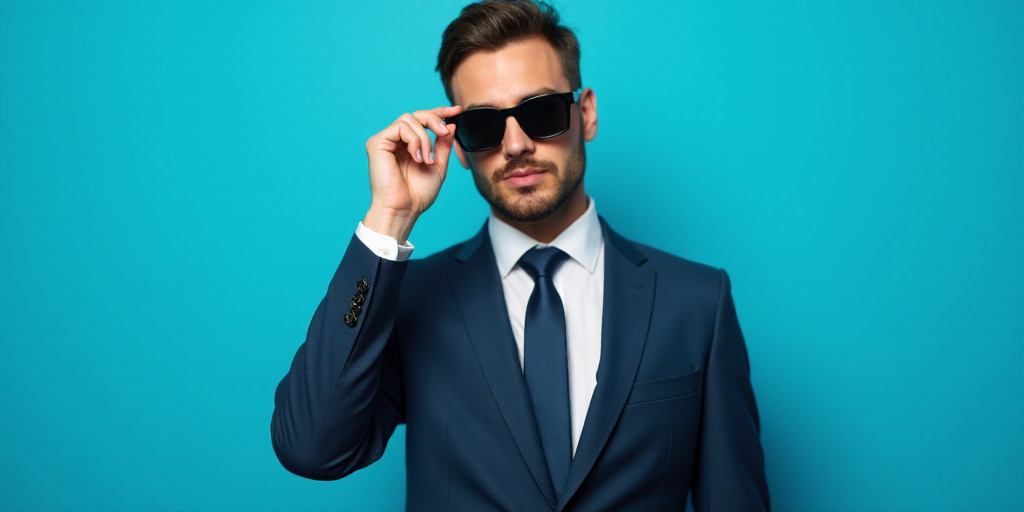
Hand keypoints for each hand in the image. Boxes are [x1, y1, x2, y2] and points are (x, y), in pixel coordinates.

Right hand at [363, 105, 462, 243]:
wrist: (404, 209)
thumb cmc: (418, 194)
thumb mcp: (437, 166)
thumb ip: (442, 146)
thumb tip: (450, 124)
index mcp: (408, 145)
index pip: (423, 121)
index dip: (439, 112)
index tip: (457, 110)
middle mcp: (395, 140)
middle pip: (416, 115)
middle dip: (434, 119)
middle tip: (444, 132)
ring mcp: (385, 140)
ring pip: (409, 119)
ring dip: (424, 138)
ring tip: (426, 159)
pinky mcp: (377, 142)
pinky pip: (400, 127)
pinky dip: (414, 140)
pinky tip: (417, 157)